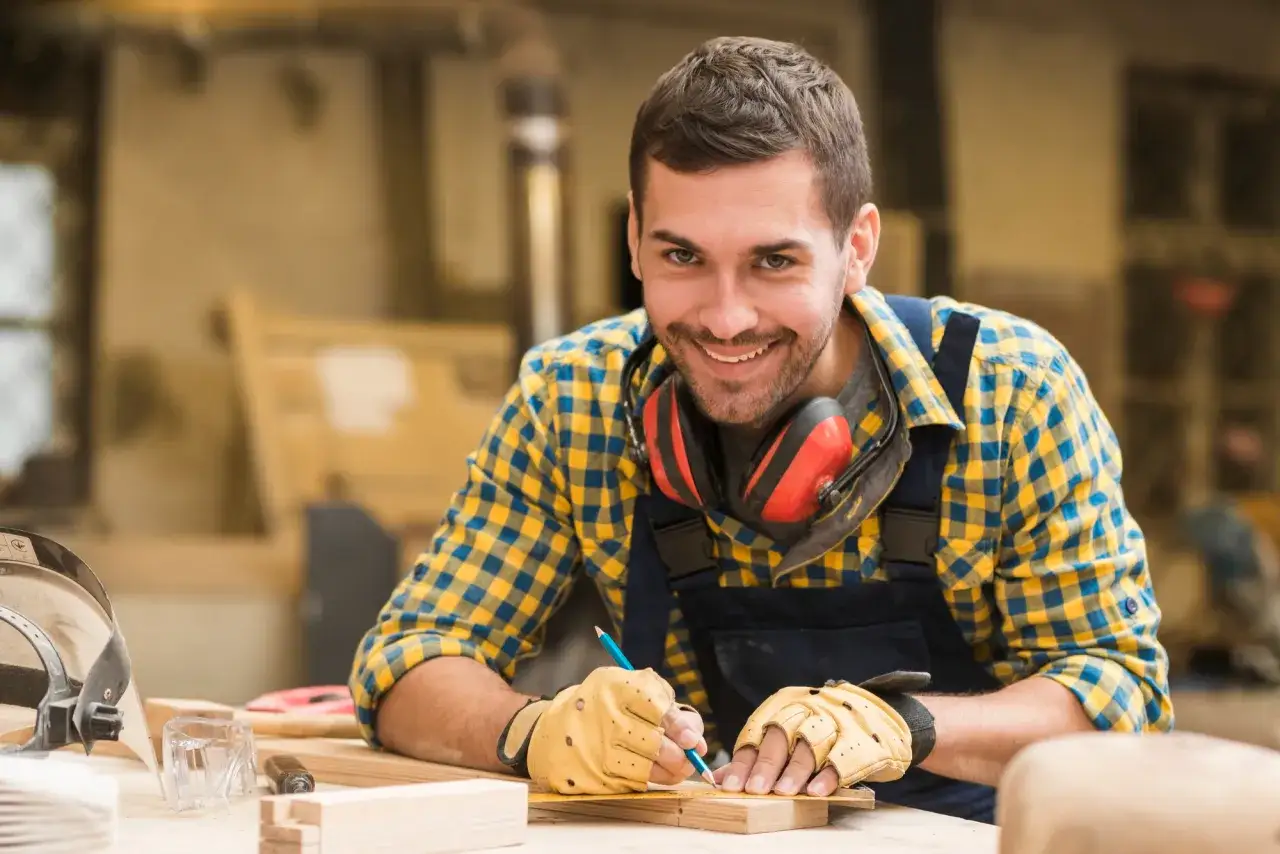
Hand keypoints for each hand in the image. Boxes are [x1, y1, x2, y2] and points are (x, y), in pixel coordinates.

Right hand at [496, 665, 708, 793]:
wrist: (552, 730)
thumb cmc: (602, 705)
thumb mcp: (627, 688)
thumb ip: (664, 703)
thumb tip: (696, 740)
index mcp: (616, 688)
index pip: (659, 710)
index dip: (681, 728)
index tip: (694, 742)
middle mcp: (605, 719)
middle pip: (657, 745)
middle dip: (679, 755)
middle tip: (687, 757)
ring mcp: (597, 751)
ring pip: (648, 770)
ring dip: (668, 772)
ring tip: (673, 767)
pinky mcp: (592, 778)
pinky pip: (633, 784)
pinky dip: (646, 781)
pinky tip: (648, 772)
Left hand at [713, 676, 924, 796]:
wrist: (880, 713)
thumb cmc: (823, 727)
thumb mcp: (789, 732)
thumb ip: (759, 752)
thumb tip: (722, 778)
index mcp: (784, 705)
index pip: (757, 734)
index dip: (743, 761)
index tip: (730, 785)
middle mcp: (807, 709)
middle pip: (781, 736)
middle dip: (766, 764)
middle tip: (754, 790)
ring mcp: (836, 723)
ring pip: (810, 746)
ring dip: (795, 771)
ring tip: (783, 793)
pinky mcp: (861, 742)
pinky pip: (842, 759)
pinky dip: (827, 776)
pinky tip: (815, 792)